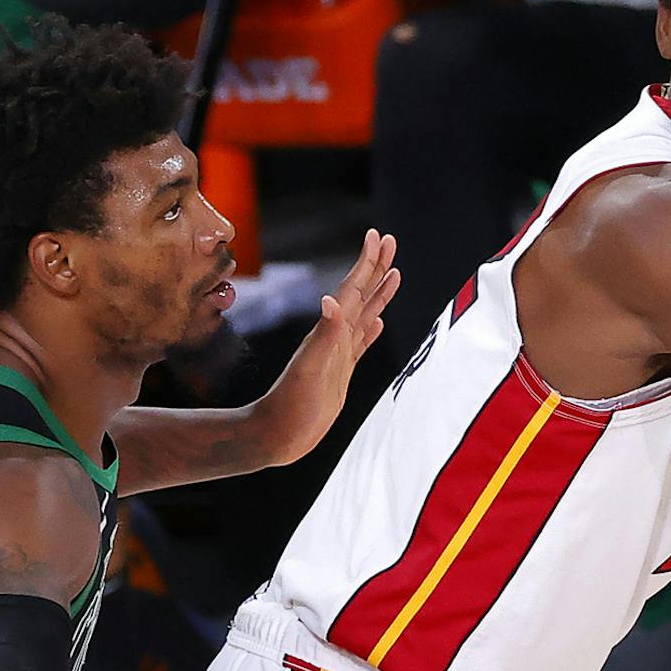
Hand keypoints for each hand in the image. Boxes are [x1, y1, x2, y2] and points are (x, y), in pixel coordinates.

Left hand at [259, 228, 400, 462]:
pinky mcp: (340, 371)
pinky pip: (360, 344)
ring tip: (393, 274)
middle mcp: (334, 337)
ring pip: (364, 315)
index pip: (353, 290)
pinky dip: (371, 330)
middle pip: (361, 294)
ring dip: (378, 294)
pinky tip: (377, 323)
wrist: (277, 434)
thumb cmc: (290, 406)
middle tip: (390, 240)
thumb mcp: (310, 370)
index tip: (379, 236)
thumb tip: (331, 300)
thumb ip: (324, 336)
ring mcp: (338, 354)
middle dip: (376, 267)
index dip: (367, 263)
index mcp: (330, 332)